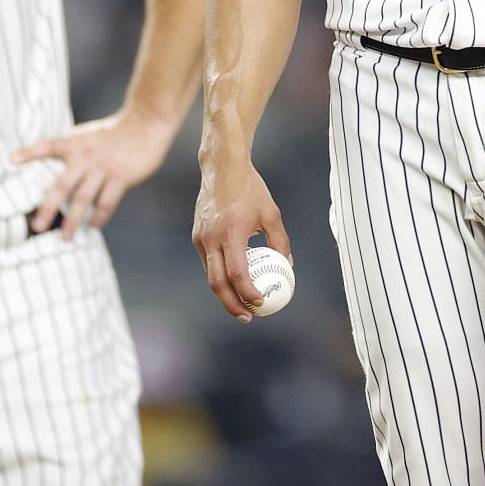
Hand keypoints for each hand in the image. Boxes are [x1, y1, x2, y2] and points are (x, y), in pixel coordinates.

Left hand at [14, 108, 176, 237]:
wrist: (146, 123)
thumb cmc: (115, 133)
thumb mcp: (89, 136)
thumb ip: (74, 153)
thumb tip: (61, 181)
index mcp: (76, 144)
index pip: (49, 146)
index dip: (30, 152)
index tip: (12, 159)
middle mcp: (86, 156)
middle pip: (62, 186)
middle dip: (48, 208)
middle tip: (37, 227)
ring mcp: (104, 168)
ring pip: (83, 200)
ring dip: (73, 221)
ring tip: (65, 237)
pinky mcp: (122, 177)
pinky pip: (106, 203)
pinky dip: (98, 217)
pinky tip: (93, 226)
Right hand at [192, 157, 289, 322]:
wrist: (222, 168)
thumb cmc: (250, 189)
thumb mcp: (271, 213)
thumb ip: (280, 240)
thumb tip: (287, 264)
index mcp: (232, 234)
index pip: (238, 274)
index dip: (248, 294)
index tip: (261, 304)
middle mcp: (212, 239)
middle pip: (218, 284)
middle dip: (232, 305)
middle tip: (248, 317)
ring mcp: (201, 238)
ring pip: (210, 275)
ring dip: (225, 293)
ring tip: (242, 304)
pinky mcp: (197, 236)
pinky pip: (208, 262)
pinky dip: (220, 274)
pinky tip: (234, 280)